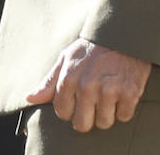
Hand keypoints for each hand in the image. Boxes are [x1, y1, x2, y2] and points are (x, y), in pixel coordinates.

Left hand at [25, 38, 151, 131]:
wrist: (123, 34)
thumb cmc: (91, 49)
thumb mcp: (66, 59)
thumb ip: (48, 82)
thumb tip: (29, 98)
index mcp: (68, 79)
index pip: (63, 113)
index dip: (70, 109)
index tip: (77, 99)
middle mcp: (87, 87)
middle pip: (82, 125)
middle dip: (88, 117)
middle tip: (94, 101)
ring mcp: (109, 90)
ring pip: (104, 123)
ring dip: (108, 112)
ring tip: (109, 93)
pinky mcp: (130, 93)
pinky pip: (124, 116)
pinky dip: (125, 108)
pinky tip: (122, 91)